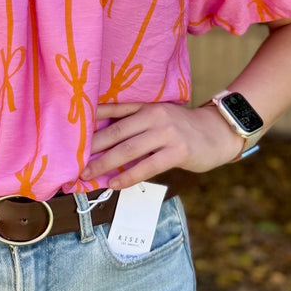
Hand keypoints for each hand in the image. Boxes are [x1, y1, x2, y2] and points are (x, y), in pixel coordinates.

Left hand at [80, 102, 243, 189]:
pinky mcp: (177, 151)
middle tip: (75, 161)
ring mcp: (166, 133)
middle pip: (116, 132)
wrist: (217, 132)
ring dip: (105, 163)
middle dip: (93, 147)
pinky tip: (115, 183)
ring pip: (128, 149)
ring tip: (88, 174)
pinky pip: (147, 166)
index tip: (73, 134)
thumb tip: (105, 138)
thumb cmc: (182, 128)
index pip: (113, 111)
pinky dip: (128, 176)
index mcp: (146, 106)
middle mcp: (154, 116)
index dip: (92, 122)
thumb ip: (136, 123)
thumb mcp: (158, 116)